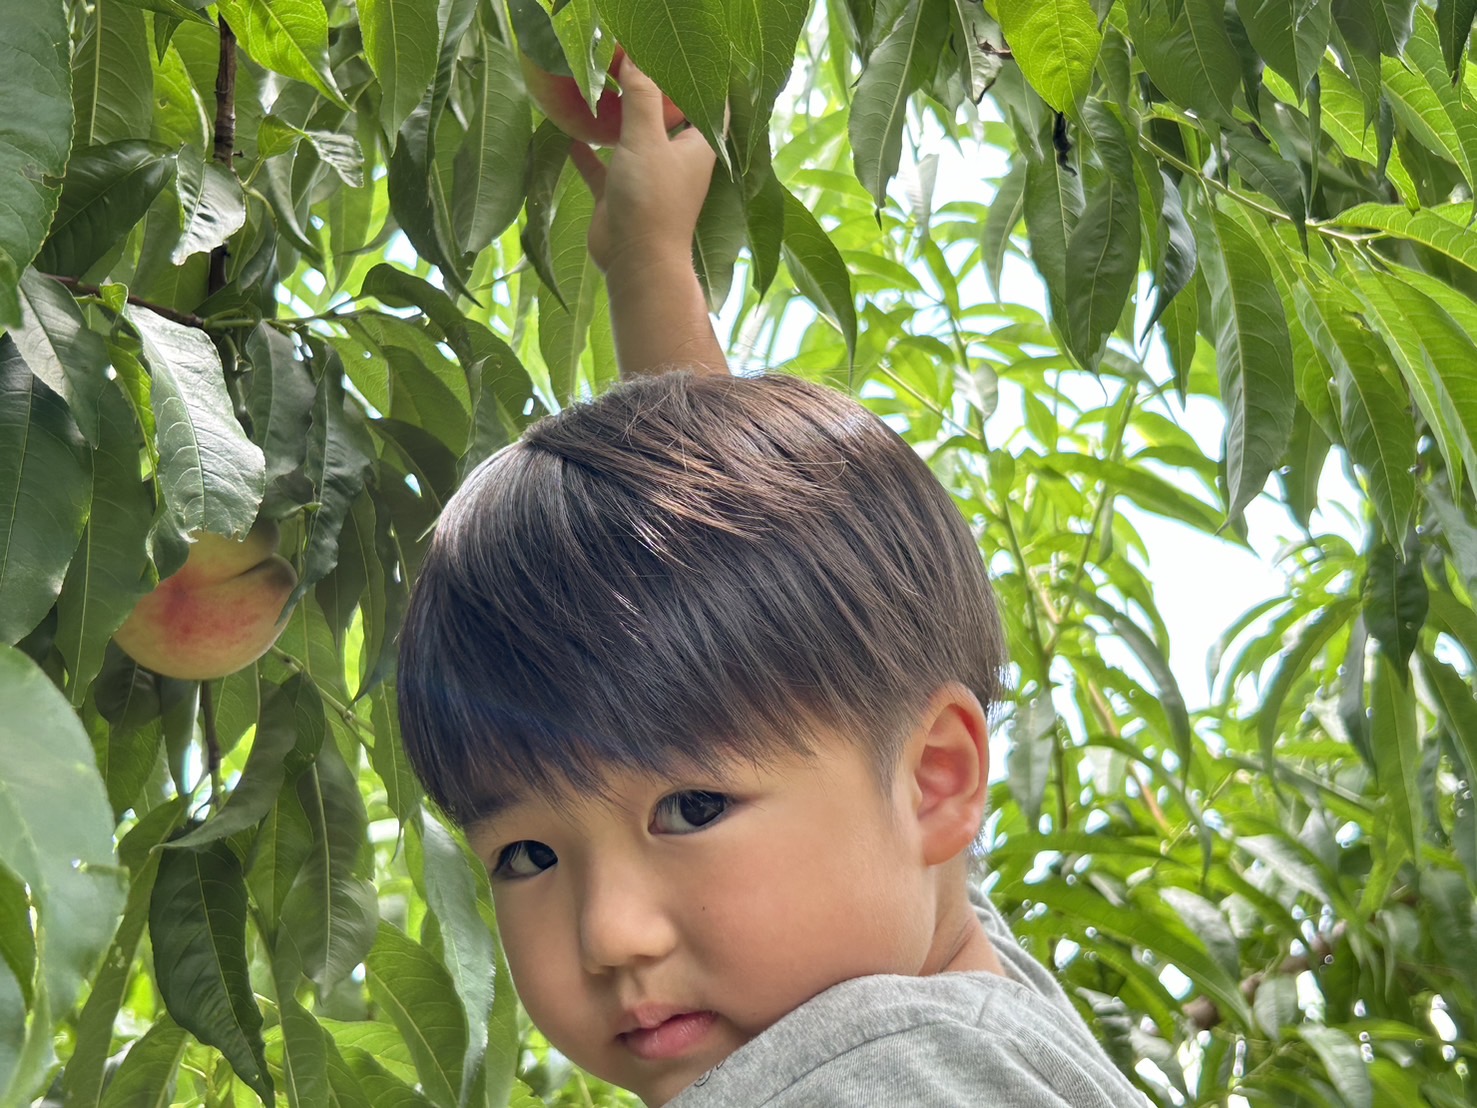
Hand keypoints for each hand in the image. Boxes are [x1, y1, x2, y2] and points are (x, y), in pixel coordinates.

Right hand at [570, 56, 716, 275]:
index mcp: (696, 146)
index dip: (701, 82)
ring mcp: (646, 178)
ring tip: (599, 86)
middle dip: (651, 93)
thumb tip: (635, 59)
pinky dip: (588, 151)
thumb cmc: (653, 201)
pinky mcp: (619, 196)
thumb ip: (641, 97)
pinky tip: (569, 131)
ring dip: (617, 119)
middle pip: (666, 118)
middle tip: (629, 64)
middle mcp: (675, 160)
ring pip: (632, 140)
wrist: (636, 263)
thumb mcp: (647, 140)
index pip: (709, 106)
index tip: (685, 60)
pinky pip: (602, 166)